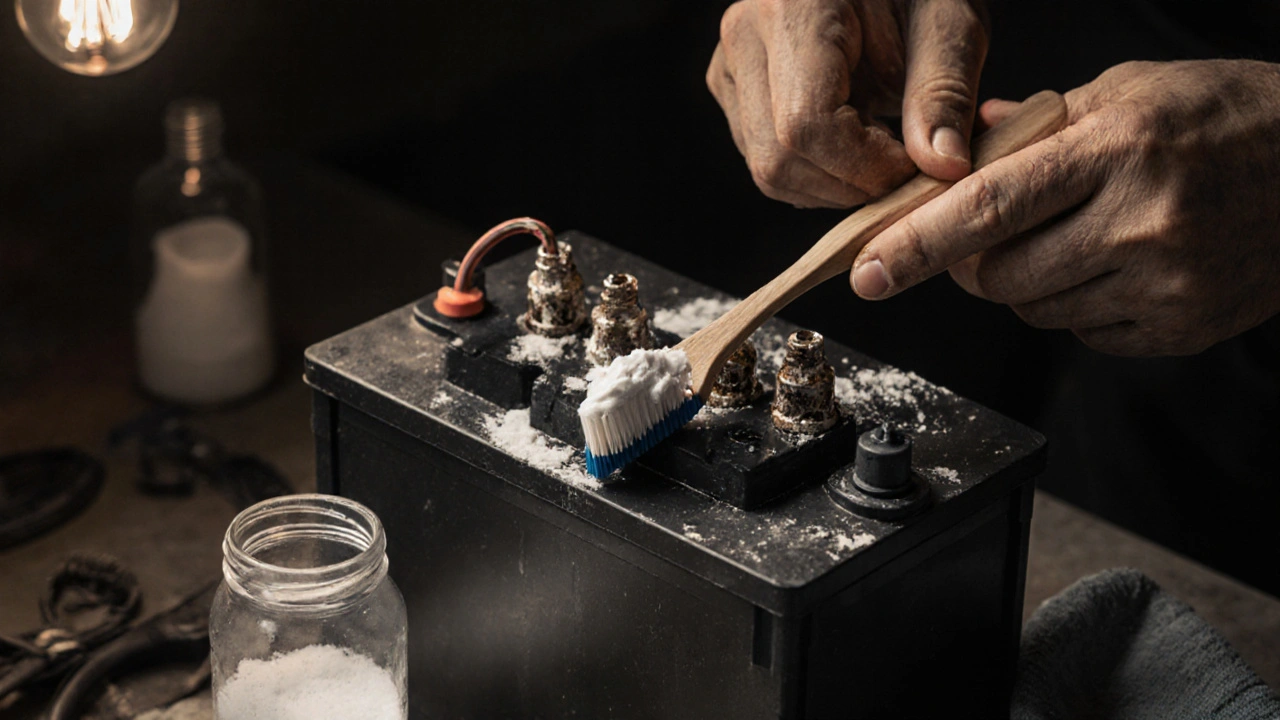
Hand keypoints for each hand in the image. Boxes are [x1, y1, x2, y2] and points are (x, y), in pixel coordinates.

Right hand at [706, 0, 988, 207]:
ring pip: (770, 174)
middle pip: (780, 160)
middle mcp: (745, 38)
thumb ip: (944, 96)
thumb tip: (944, 168)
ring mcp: (731, 69)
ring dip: (837, 185)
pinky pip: (769, 166)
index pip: (807, 124)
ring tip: (885, 148)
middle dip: (851, 184)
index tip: (916, 165)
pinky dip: (820, 175)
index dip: (864, 166)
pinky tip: (857, 143)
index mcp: (795, 9)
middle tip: (907, 164)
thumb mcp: (948, 28)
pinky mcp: (734, 92)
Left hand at [852, 60, 1279, 355]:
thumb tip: (953, 151)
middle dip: (971, 263)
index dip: (916, 244)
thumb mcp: (1126, 93)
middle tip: (987, 236)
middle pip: (999, 275)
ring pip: (1035, 310)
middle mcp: (1140, 222)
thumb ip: (1032, 128)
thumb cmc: (1223, 118)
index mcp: (1115, 151)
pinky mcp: (1180, 328)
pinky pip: (1083, 334)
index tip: (867, 272)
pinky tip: (1114, 265)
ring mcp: (1165, 283)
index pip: (987, 208)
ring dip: (1025, 283)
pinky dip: (1076, 305)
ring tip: (1074, 237)